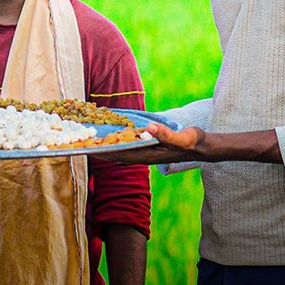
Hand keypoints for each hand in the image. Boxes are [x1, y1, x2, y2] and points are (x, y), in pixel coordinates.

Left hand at [94, 123, 208, 164]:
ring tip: (91, 140)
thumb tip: (149, 128)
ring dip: (107, 145)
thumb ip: (166, 134)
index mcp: (148, 156)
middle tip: (82, 144)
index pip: (121, 155)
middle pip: (117, 154)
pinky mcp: (149, 146)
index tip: (88, 150)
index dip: (104, 152)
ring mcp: (146, 152)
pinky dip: (118, 140)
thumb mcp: (182, 138)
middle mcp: (144, 155)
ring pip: (121, 149)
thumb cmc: (192, 143)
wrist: (202, 147)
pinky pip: (129, 144)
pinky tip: (111, 133)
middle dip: (100, 150)